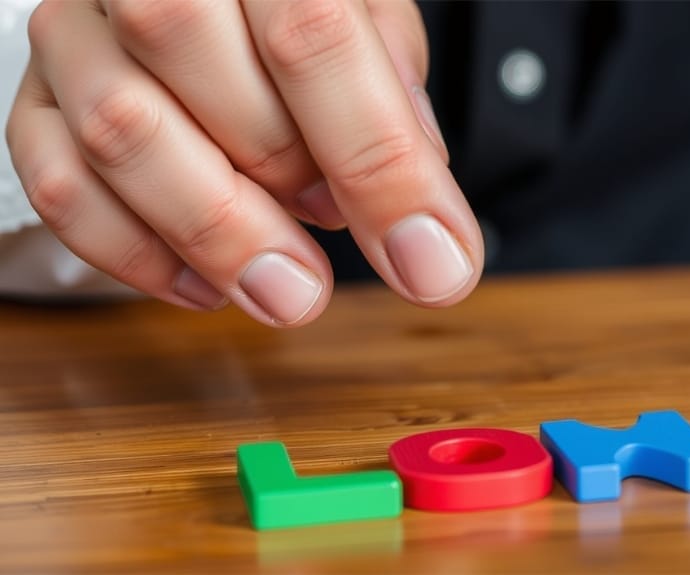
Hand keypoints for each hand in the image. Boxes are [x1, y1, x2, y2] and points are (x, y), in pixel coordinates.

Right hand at [6, 0, 482, 326]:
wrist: (213, 2)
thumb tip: (418, 223)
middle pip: (185, 50)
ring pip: (117, 130)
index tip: (430, 260)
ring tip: (290, 283)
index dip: (377, 161)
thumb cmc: (299, 11)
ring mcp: (76, 33)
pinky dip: (140, 256)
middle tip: (339, 234)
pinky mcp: (38, 101)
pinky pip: (61, 187)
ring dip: (218, 234)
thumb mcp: (370, 25)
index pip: (309, 31)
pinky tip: (211, 284)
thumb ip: (392, 104)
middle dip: (281, 175)